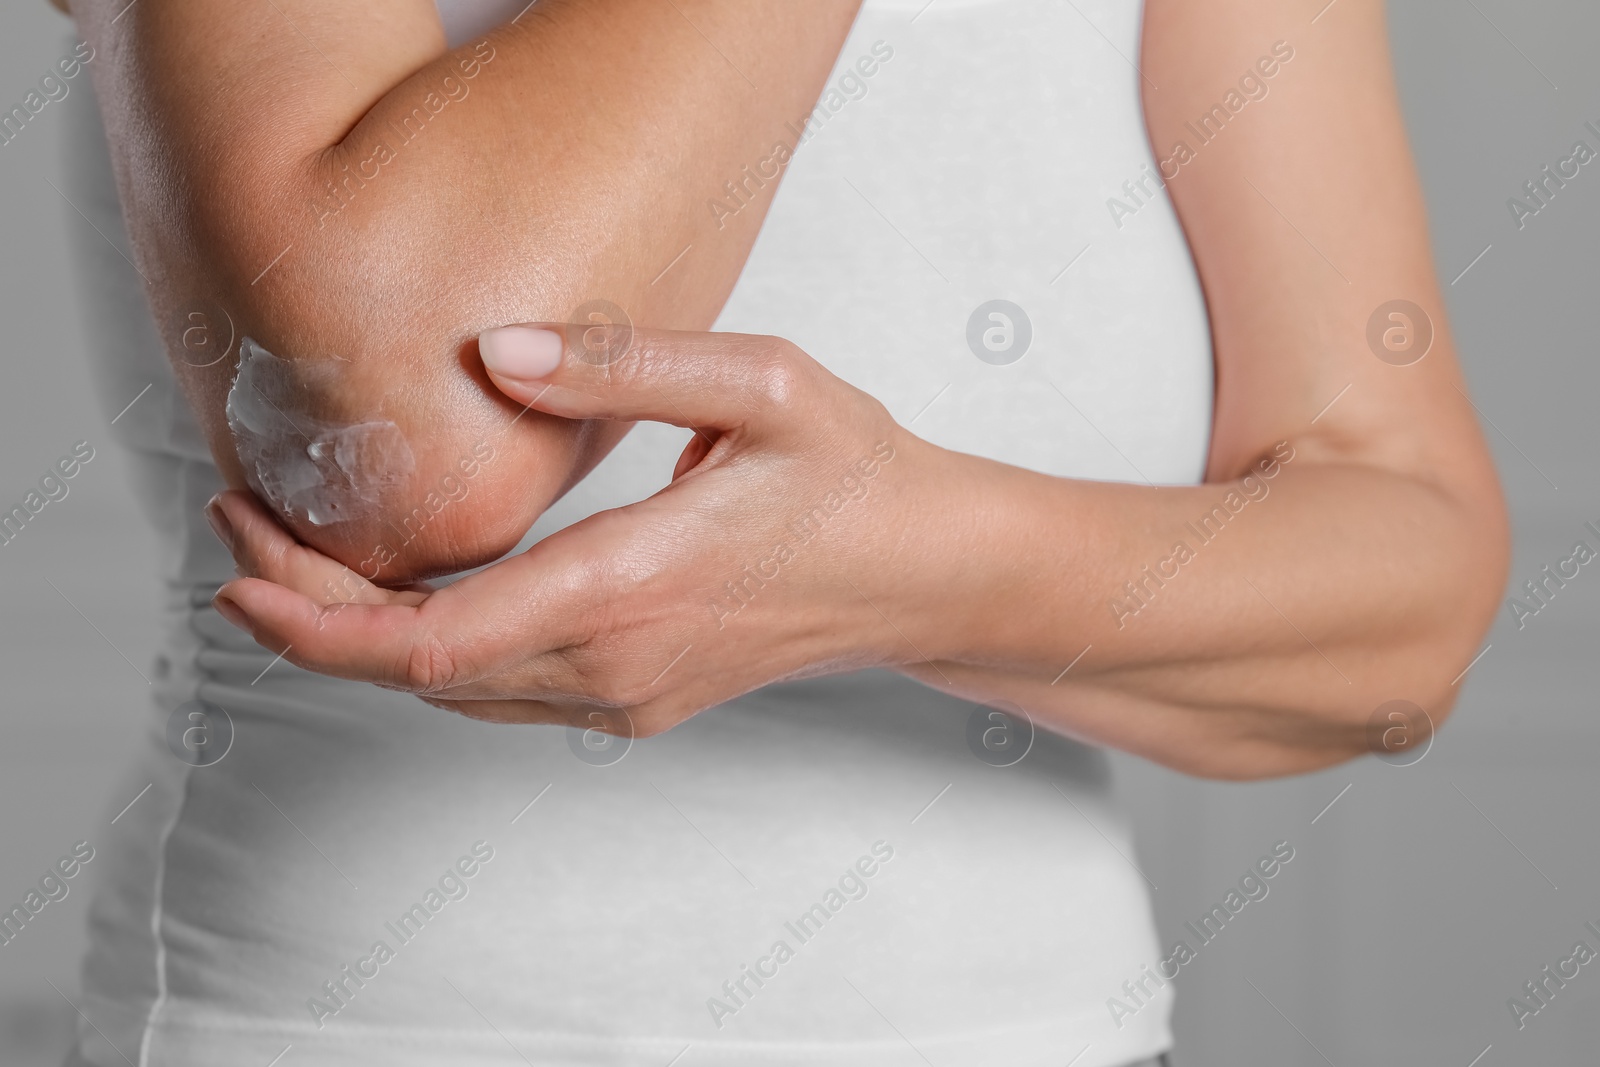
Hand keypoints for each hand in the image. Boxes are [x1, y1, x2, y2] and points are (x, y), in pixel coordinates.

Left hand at [210, 323, 950, 733]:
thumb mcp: (764, 385)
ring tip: (299, 555)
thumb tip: (498, 355)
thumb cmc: (855, 478)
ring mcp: (624, 699)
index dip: (314, 617)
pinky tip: (401, 594)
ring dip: (360, 637)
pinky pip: (500, 693)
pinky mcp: (634, 704)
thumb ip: (627, 364)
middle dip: (307, 613)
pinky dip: (426, 652)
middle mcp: (615, 666)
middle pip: (413, 674)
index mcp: (630, 589)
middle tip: (243, 532)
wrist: (924, 574)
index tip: (240, 563)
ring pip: (450, 694)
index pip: (429, 642)